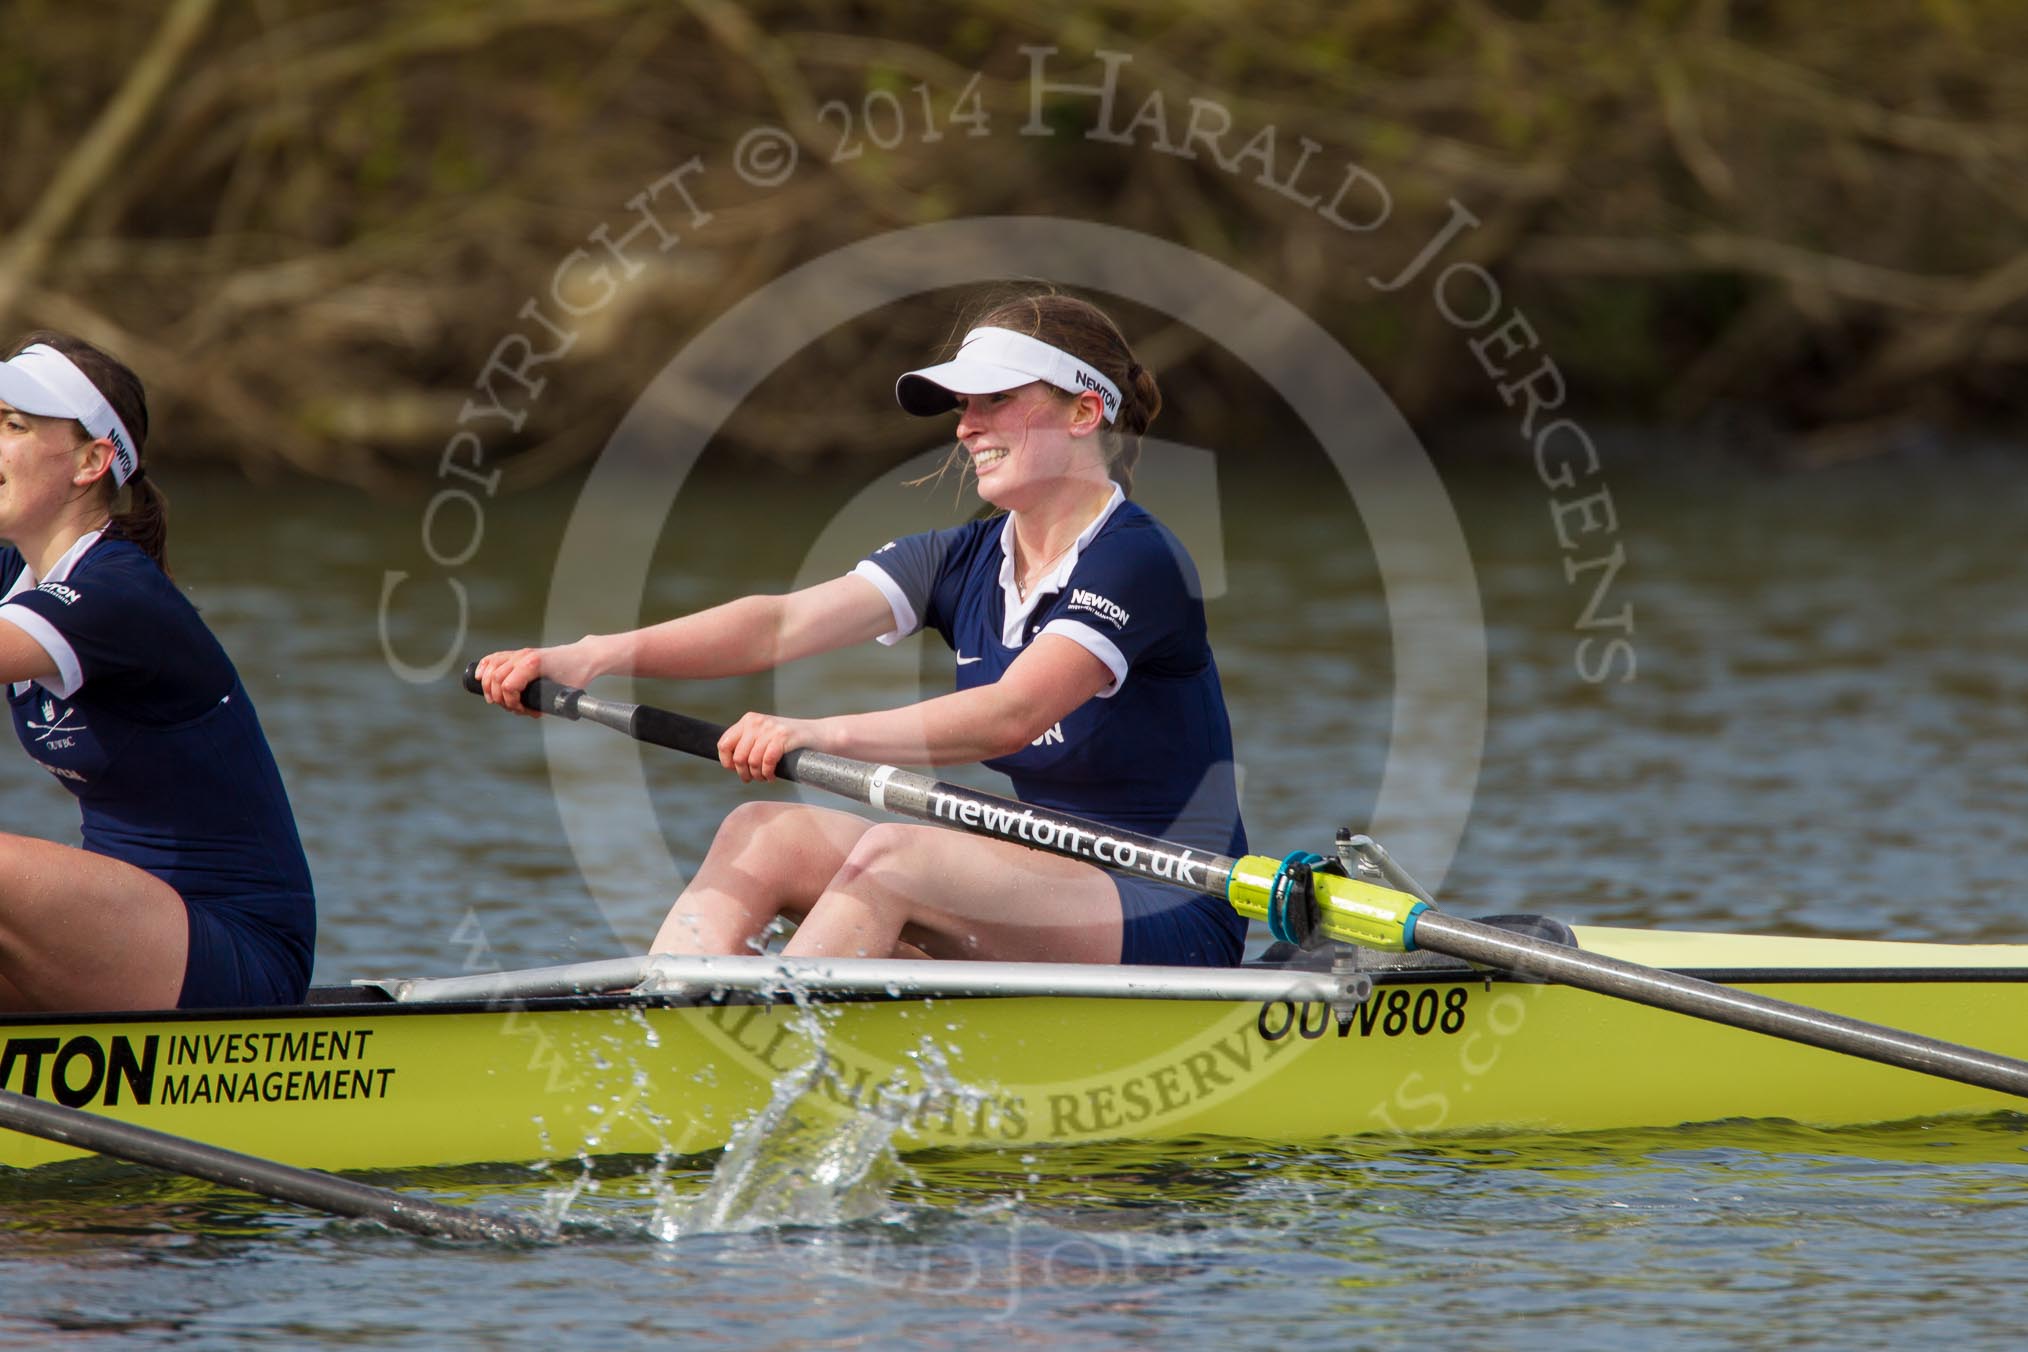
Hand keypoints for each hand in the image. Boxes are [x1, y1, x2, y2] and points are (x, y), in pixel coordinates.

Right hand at [472, 642, 602, 717]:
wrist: (582, 657)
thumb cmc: (576, 674)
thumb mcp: (565, 692)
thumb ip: (548, 704)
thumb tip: (533, 713)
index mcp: (533, 664)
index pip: (508, 685)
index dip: (511, 702)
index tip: (522, 710)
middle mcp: (523, 656)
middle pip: (495, 678)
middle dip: (500, 699)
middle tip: (513, 708)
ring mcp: (519, 653)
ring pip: (491, 667)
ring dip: (488, 686)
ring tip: (496, 699)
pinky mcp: (518, 653)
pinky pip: (494, 658)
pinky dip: (484, 667)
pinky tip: (480, 676)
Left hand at [717, 711, 825, 781]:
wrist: (821, 735)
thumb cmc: (792, 741)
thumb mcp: (765, 737)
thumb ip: (748, 744)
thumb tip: (729, 764)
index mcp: (749, 720)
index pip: (724, 743)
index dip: (727, 762)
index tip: (736, 770)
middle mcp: (757, 721)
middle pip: (738, 756)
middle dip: (744, 773)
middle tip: (753, 778)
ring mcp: (771, 728)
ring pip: (752, 761)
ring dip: (758, 775)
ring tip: (765, 777)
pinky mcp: (784, 736)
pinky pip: (767, 761)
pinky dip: (768, 773)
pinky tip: (772, 776)